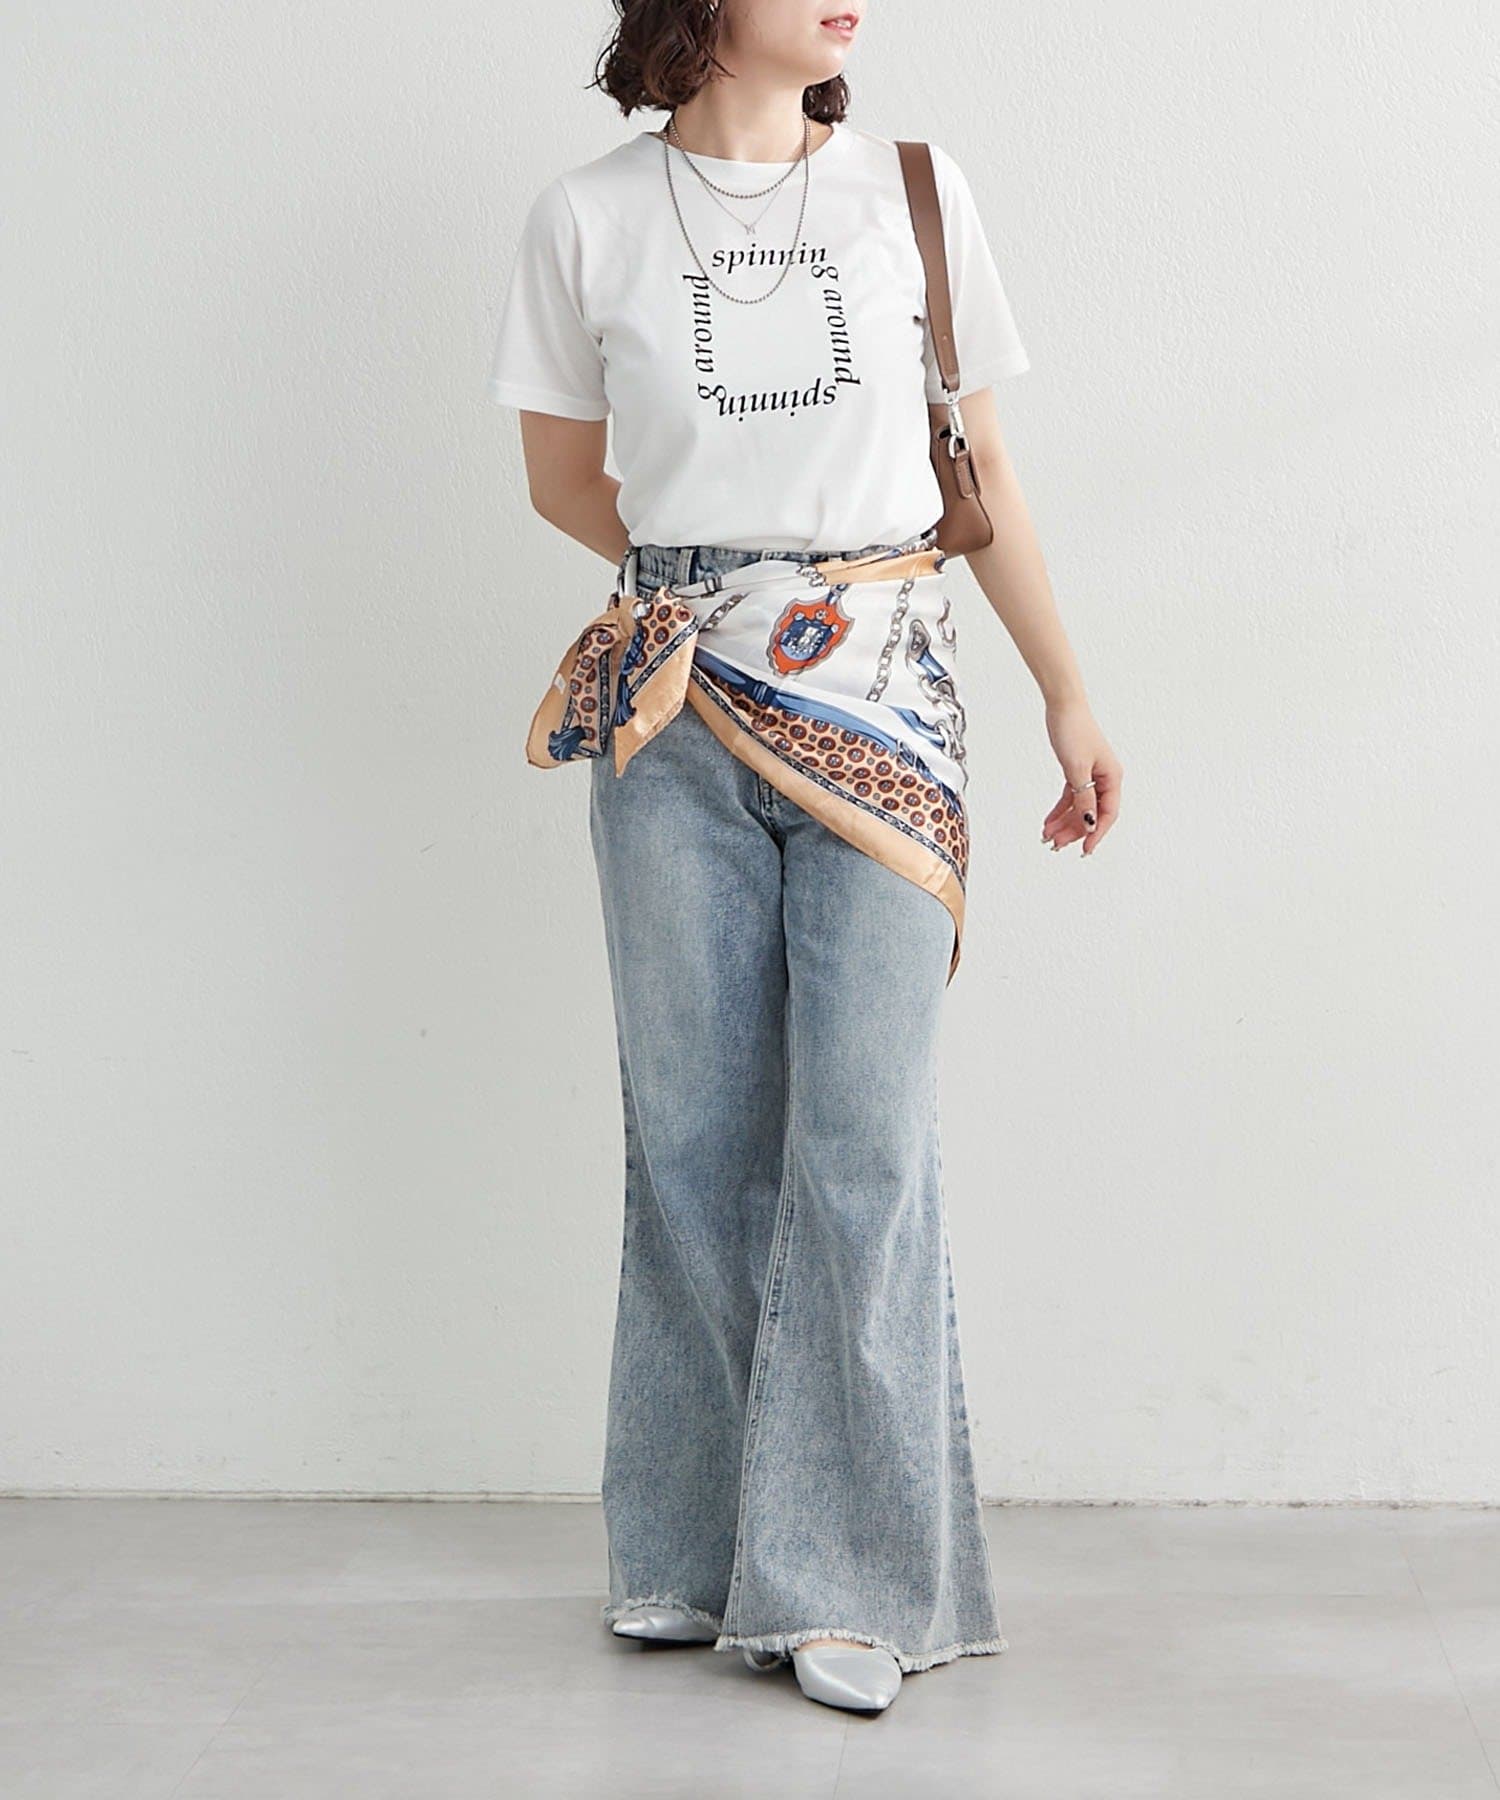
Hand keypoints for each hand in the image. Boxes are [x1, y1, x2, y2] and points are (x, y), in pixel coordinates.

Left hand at [1040, 698, 1120, 855]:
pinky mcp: (1076, 771)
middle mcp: (1104, 779)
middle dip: (1074, 831)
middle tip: (1055, 845)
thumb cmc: (1073, 731)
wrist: (1062, 706)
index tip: (1083, 849)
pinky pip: (1070, 797)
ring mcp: (1090, 776)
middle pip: (1091, 814)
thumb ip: (1084, 798)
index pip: (1107, 814)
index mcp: (1112, 777)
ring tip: (1047, 837)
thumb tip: (1090, 823)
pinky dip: (1060, 810)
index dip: (1096, 833)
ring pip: (1079, 807)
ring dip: (1064, 823)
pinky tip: (1048, 822)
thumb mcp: (1076, 769)